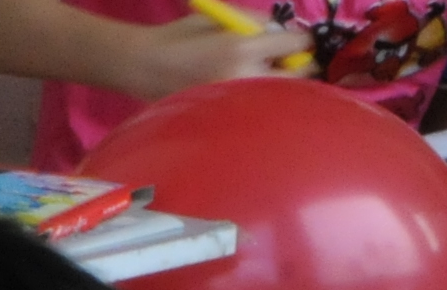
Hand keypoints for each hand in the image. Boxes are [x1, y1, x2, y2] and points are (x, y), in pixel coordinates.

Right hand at [108, 12, 304, 93]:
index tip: (296, 41)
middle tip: (285, 61)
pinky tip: (244, 92)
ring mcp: (236, 101)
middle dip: (297, 66)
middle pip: (299, 75)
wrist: (144, 66)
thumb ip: (259, 22)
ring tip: (260, 76)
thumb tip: (283, 32)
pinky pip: (258, 107)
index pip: (297, 43)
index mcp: (244, 47)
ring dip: (279, 84)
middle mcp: (244, 77)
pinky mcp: (226, 116)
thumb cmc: (182, 36)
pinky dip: (259, 98)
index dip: (302, 40)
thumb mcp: (224, 16)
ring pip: (280, 94)